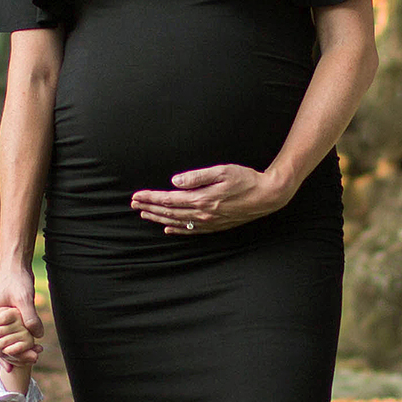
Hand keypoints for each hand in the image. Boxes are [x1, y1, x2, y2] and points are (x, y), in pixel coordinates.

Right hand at [0, 269, 42, 360]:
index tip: (30, 359)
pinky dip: (19, 340)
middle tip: (36, 358)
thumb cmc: (16, 279)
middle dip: (18, 355)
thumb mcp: (24, 298)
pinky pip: (8, 334)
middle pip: (1, 346)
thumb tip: (38, 335)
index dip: (15, 355)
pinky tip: (32, 345)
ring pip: (5, 341)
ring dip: (19, 348)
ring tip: (36, 354)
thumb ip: (29, 317)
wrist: (13, 264)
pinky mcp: (2, 317)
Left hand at [130, 163, 286, 234]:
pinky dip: (177, 230)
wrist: (267, 196)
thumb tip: (175, 182)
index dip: (151, 198)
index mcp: (201, 198)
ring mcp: (209, 222)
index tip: (136, 195)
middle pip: (169, 212)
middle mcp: (202, 213)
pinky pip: (191, 231)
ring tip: (144, 214)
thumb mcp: (222, 170)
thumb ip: (197, 176)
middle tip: (133, 204)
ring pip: (177, 222)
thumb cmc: (246, 179)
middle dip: (150, 208)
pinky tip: (168, 229)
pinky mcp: (216, 225)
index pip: (169, 199)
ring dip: (159, 218)